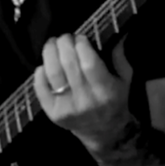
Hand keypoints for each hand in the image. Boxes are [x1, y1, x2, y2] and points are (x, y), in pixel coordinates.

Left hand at [33, 33, 134, 150]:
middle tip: (63, 36)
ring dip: (49, 54)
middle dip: (63, 45)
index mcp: (106, 92)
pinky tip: (44, 64)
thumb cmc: (114, 100)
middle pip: (68, 65)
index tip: (79, 37)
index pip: (89, 63)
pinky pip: (40, 88)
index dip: (81, 46)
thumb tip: (114, 34)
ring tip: (52, 44)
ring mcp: (67, 108)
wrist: (103, 131)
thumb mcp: (124, 80)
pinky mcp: (52, 113)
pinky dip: (40, 72)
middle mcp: (86, 101)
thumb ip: (119, 57)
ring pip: (52, 74)